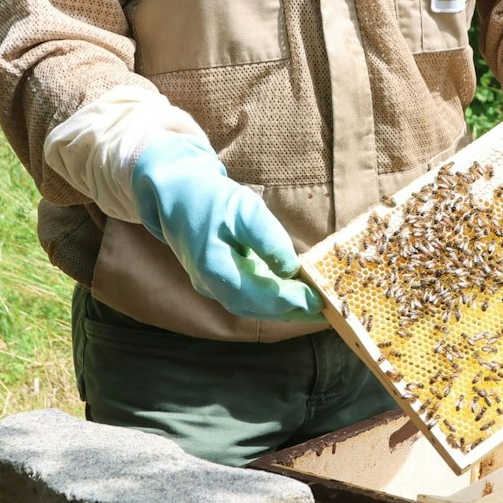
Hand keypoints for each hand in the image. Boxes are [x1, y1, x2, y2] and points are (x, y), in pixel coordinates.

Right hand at [130, 135, 324, 322]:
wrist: (176, 192)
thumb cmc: (210, 197)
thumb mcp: (245, 210)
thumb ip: (269, 240)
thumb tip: (290, 269)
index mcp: (215, 270)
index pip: (261, 296)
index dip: (292, 301)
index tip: (321, 301)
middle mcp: (210, 284)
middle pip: (257, 308)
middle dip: (292, 310)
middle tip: (326, 310)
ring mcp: (209, 283)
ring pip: (250, 304)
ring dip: (281, 307)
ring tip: (313, 305)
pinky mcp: (214, 277)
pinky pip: (245, 294)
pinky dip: (269, 296)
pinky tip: (289, 291)